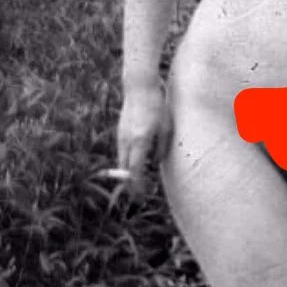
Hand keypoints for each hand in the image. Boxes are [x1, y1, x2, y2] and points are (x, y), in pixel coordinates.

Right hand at [116, 83, 172, 198]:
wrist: (139, 88)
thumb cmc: (157, 106)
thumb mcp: (166, 128)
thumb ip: (161, 148)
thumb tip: (155, 163)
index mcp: (140, 141)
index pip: (135, 170)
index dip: (137, 186)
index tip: (140, 197)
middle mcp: (127, 141)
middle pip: (125, 170)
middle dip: (130, 186)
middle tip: (137, 198)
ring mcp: (121, 136)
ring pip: (122, 162)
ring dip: (129, 175)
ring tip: (137, 186)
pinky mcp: (120, 132)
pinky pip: (123, 152)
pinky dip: (128, 163)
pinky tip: (136, 167)